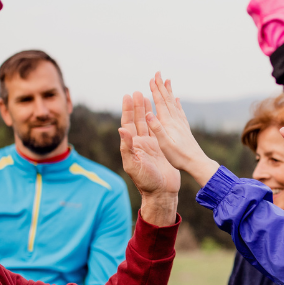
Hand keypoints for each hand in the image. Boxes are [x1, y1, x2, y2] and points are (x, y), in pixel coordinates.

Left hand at [119, 91, 179, 226]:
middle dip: (137, 106)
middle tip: (138, 92)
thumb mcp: (134, 165)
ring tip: (147, 97)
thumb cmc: (146, 182)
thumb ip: (127, 147)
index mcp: (132, 146)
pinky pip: (158, 131)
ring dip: (146, 111)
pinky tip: (159, 113)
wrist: (162, 193)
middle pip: (137, 121)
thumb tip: (121, 129)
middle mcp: (140, 144)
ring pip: (147, 124)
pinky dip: (157, 121)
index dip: (127, 110)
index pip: (128, 124)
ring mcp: (151, 146)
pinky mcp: (162, 149)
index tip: (128, 96)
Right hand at [144, 72, 219, 186]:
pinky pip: (180, 112)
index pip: (160, 102)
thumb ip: (156, 128)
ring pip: (173, 103)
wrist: (196, 162)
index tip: (152, 78)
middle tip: (158, 73)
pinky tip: (177, 100)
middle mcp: (175, 120)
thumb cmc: (179, 156)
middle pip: (167, 99)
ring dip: (169, 92)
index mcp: (168, 123)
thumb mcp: (164, 144)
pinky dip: (177, 104)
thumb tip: (148, 113)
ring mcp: (181, 124)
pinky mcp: (185, 128)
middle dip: (161, 86)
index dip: (155, 90)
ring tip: (168, 81)